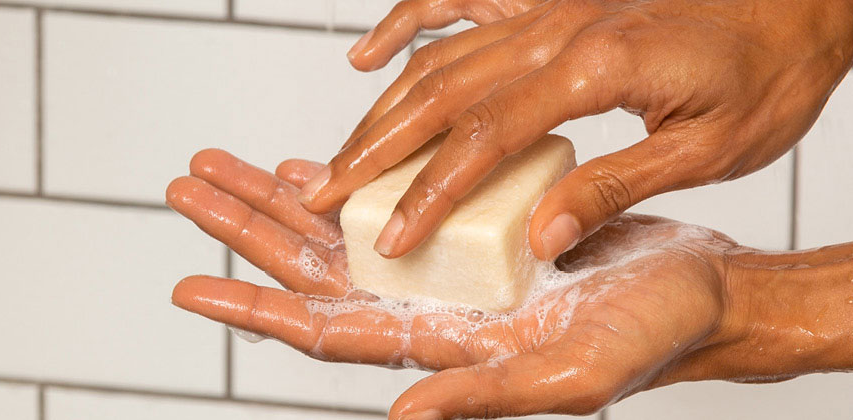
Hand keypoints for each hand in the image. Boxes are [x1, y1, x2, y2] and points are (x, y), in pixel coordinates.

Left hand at [166, 150, 749, 418]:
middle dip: (244, 229)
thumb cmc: (647, 341)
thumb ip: (482, 397)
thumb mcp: (571, 376)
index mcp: (435, 346)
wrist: (695, 294)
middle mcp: (422, 308)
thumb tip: (402, 419)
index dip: (253, 308)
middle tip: (185, 187)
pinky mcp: (464, 233)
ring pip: (336, 231)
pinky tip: (307, 170)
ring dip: (276, 199)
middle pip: (308, 269)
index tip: (189, 287)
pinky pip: (385, 205)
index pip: (321, 328)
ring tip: (219, 165)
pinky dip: (344, 186)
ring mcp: (438, 269)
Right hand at [299, 0, 852, 261]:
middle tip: (324, 195)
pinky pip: (457, 3)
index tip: (386, 236)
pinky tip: (370, 54)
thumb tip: (541, 236)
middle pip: (438, 95)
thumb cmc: (769, 68)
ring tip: (340, 155)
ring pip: (438, 56)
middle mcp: (557, 29)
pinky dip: (407, 25)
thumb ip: (616, 185)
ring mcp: (547, 7)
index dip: (426, 194)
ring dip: (381, 109)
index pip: (484, 141)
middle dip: (373, 152)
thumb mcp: (709, 145)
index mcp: (595, 68)